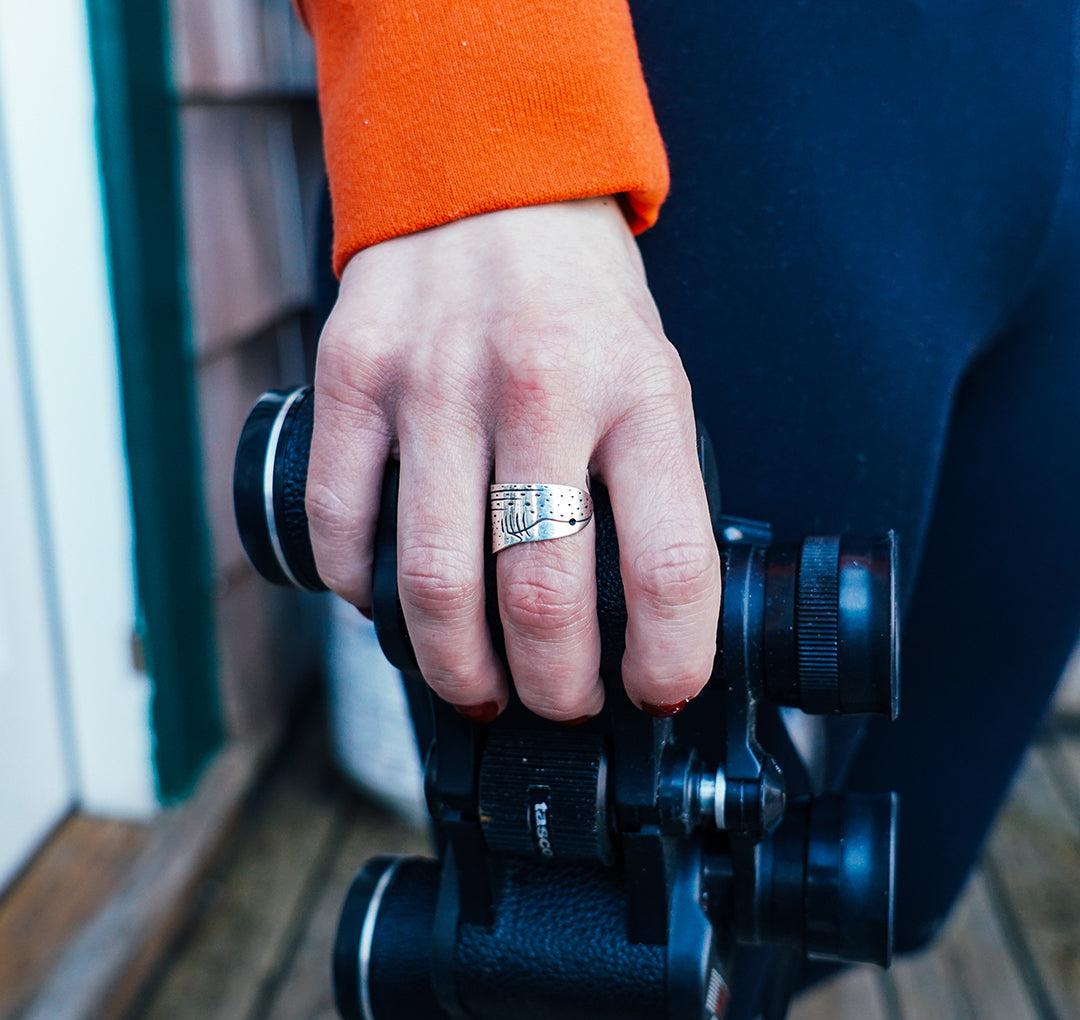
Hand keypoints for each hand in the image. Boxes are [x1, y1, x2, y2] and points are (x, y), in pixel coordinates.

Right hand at [306, 197, 720, 721]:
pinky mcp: (352, 378)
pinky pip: (344, 527)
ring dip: (456, 670)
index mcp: (638, 393)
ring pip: (434, 585)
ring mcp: (434, 383)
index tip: (657, 694)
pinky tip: (391, 606)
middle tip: (557, 705)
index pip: (666, 565)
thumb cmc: (578, 302)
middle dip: (552, 690)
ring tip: (476, 689)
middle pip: (540, 598)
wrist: (486, 179)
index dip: (668, 660)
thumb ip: (643, 486)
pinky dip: (365, 594)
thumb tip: (635, 621)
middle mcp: (538, 388)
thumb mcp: (650, 377)